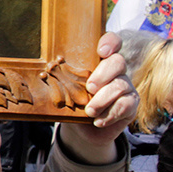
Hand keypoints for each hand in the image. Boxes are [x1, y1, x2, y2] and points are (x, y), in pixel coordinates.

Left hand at [58, 32, 137, 162]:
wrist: (83, 130)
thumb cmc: (73, 103)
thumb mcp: (64, 89)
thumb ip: (59, 79)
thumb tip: (41, 73)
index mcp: (100, 60)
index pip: (112, 42)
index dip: (110, 42)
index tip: (101, 51)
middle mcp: (116, 70)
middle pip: (118, 62)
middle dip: (103, 74)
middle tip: (89, 88)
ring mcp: (125, 86)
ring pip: (121, 85)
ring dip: (103, 99)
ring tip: (89, 111)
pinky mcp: (131, 104)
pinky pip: (126, 105)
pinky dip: (110, 114)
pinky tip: (98, 121)